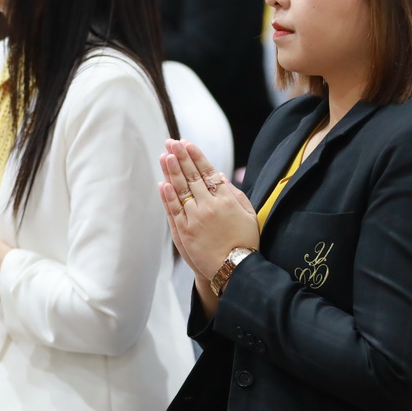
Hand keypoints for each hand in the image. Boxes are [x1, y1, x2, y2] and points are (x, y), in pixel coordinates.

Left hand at [158, 139, 258, 283]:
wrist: (235, 268)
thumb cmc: (245, 242)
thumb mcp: (248, 215)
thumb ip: (235, 194)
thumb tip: (220, 176)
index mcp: (226, 200)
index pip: (208, 172)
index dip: (197, 157)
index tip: (188, 143)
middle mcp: (209, 206)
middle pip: (192, 177)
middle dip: (181, 158)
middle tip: (172, 142)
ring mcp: (195, 219)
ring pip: (181, 190)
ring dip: (172, 171)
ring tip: (166, 155)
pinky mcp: (185, 232)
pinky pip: (174, 210)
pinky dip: (168, 196)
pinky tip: (163, 182)